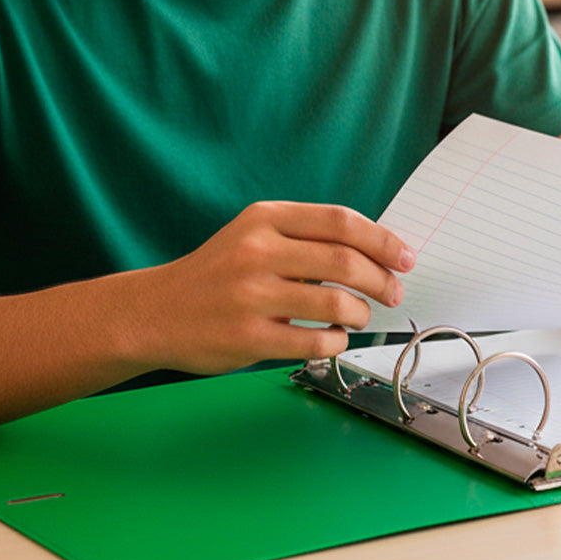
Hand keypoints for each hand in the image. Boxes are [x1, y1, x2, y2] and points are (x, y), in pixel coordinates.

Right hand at [134, 201, 414, 374]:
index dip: (382, 239)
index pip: (340, 222)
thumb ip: (305, 236)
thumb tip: (376, 250)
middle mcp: (258, 251)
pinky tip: (334, 337)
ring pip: (336, 304)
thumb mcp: (254, 234)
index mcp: (265, 218)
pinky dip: (337, 341)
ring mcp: (252, 295)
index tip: (405, 256)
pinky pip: (315, 340)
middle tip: (394, 292)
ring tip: (360, 317)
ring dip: (361, 314)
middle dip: (382, 280)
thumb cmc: (217, 273)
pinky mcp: (248, 337)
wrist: (155, 311)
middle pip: (345, 262)